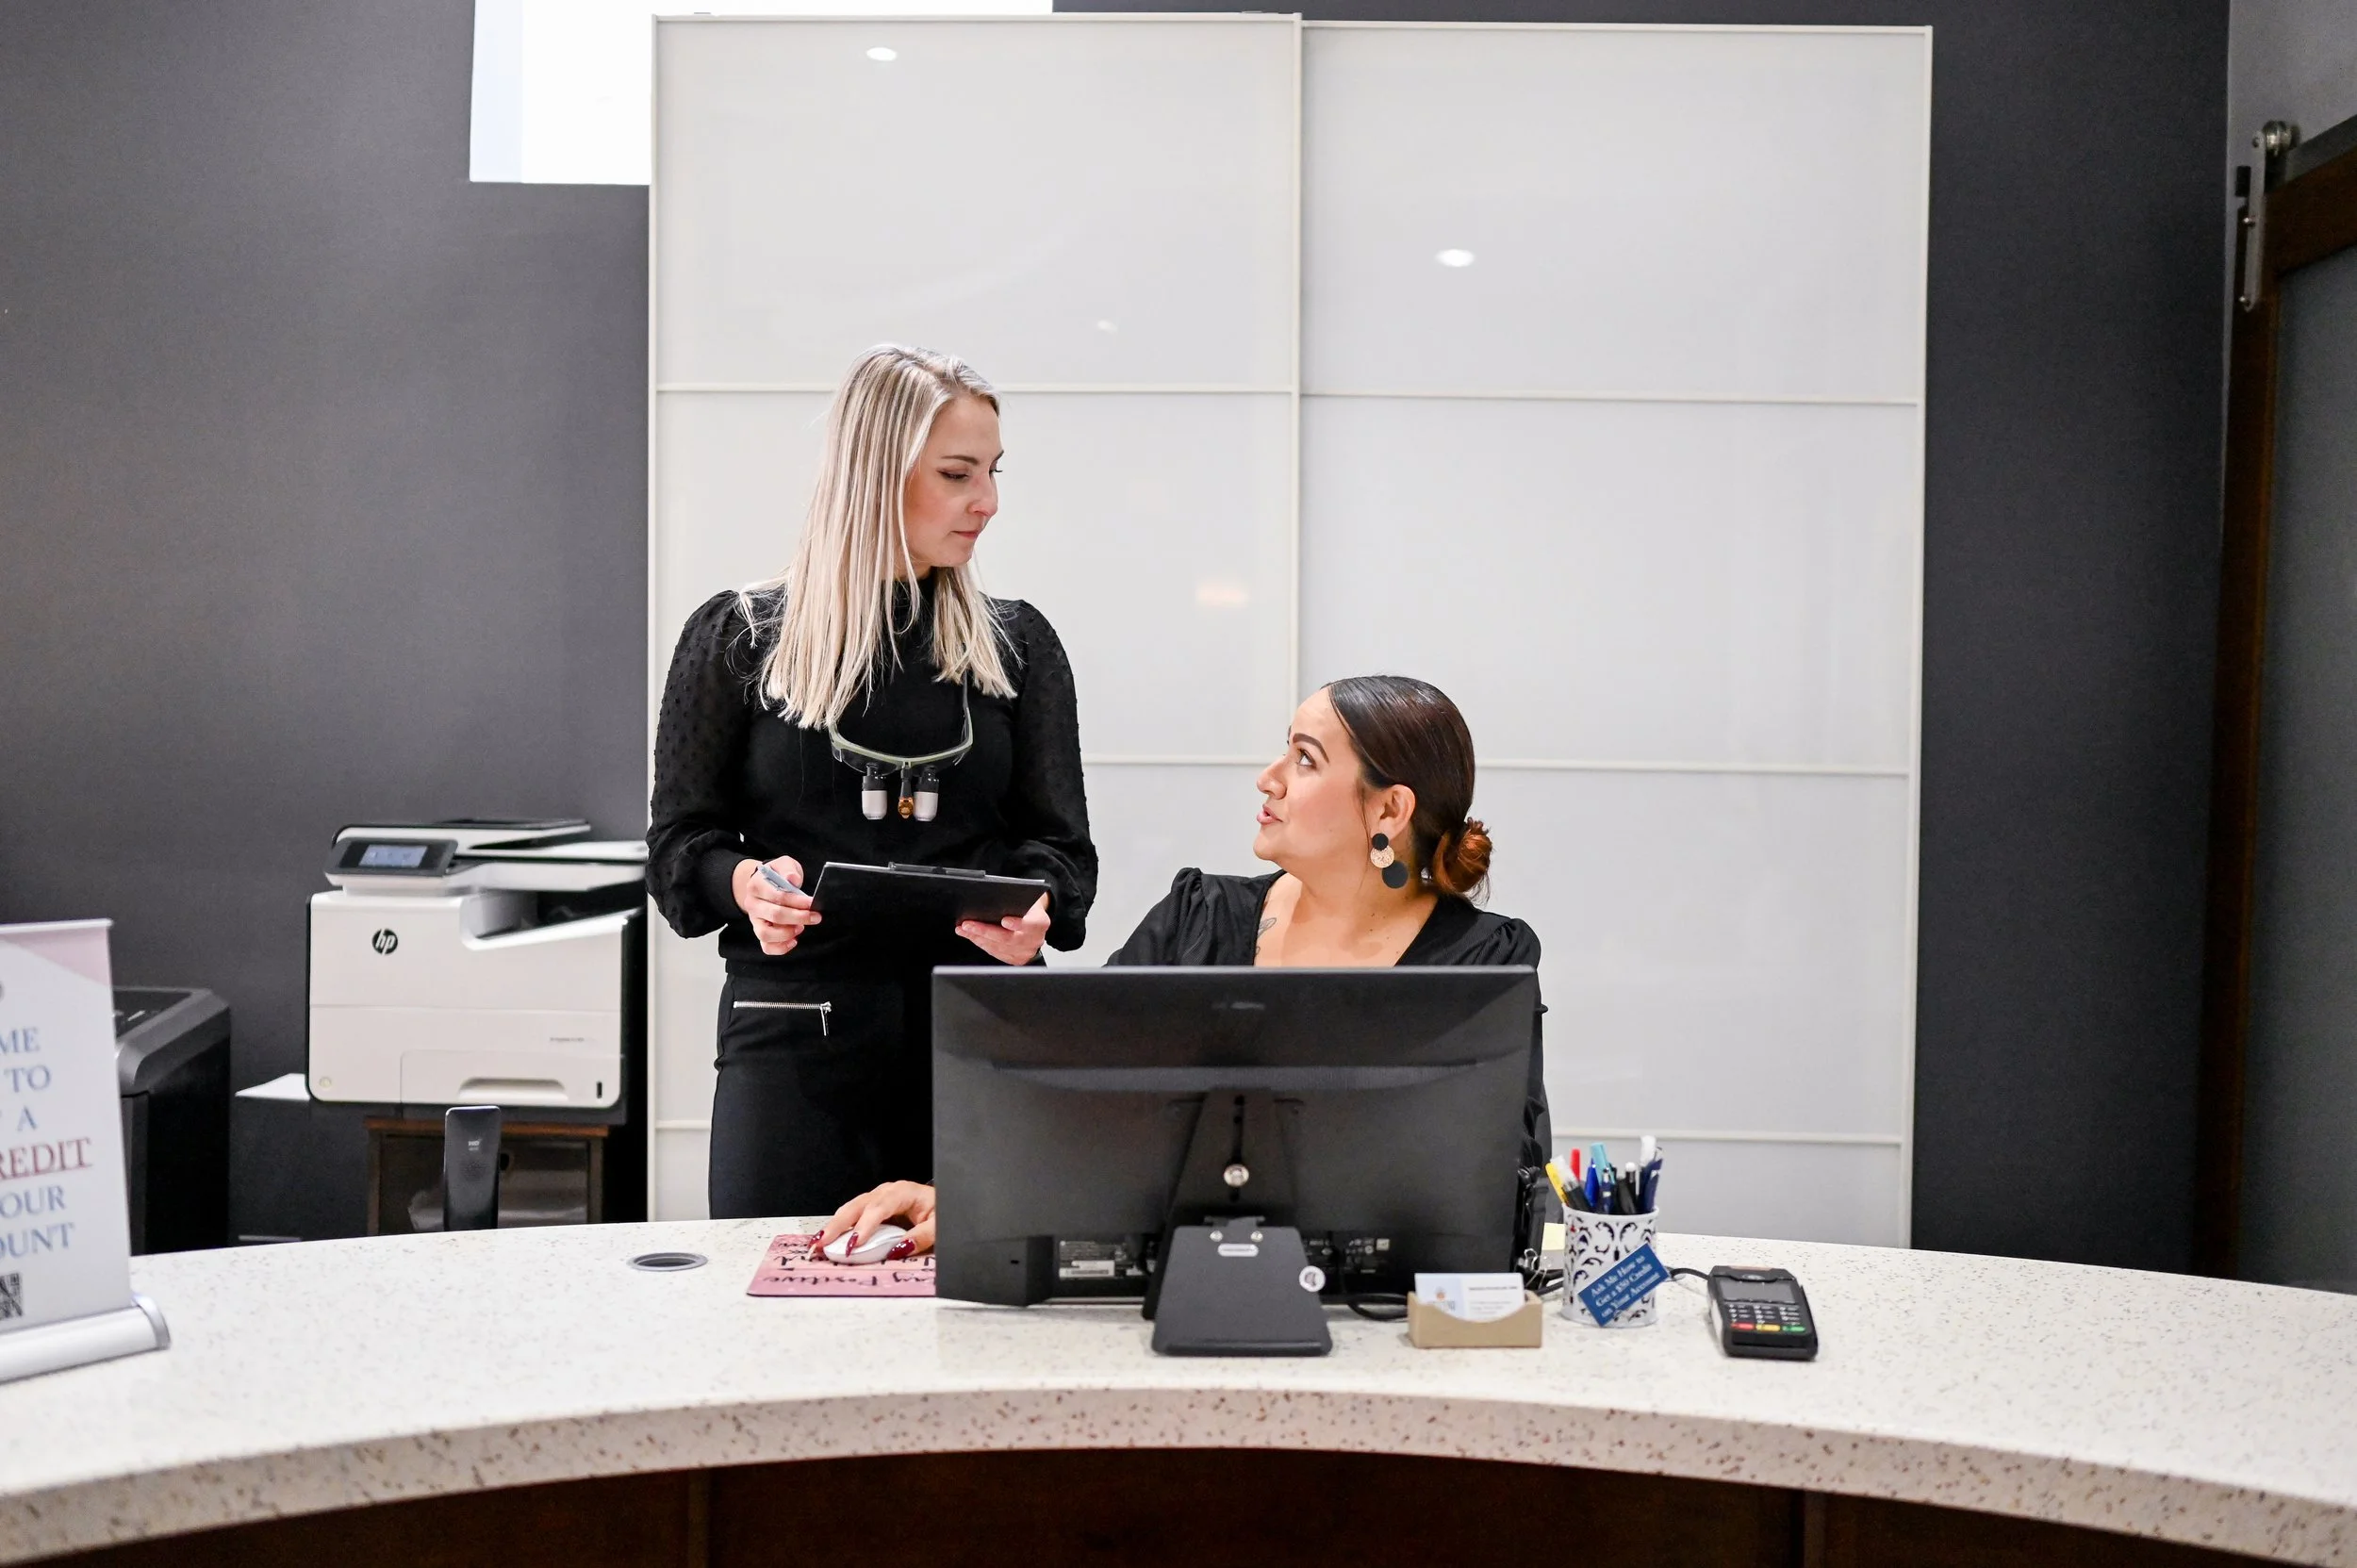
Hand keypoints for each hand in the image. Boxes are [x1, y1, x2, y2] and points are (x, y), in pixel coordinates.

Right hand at [731, 856, 818, 956]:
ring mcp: (754, 920)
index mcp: (756, 885)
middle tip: (815, 917)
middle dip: (799, 917)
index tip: (812, 903)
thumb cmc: (777, 875)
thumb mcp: (783, 864)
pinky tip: (794, 940)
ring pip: (765, 934)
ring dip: (787, 933)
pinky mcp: (760, 932)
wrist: (764, 884)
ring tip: (801, 927)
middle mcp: (752, 904)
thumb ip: (788, 869)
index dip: (797, 902)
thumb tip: (793, 879)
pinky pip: (766, 946)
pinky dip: (781, 947)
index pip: (777, 896)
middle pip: (774, 915)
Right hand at [813, 1181, 936, 1258]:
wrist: (943, 1203)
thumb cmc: (940, 1212)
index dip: (865, 1225)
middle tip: (823, 1243)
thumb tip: (898, 1249)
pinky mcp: (871, 1208)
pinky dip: (839, 1228)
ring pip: (851, 1209)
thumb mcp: (938, 1225)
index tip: (854, 1244)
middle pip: (858, 1206)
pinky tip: (828, 1239)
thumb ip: (921, 1237)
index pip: (880, 1207)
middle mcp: (886, 1192)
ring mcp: (876, 1198)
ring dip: (834, 1226)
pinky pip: (853, 1216)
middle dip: (838, 1225)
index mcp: (903, 1192)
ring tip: (818, 1243)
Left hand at [957, 893, 1049, 965]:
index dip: (1017, 923)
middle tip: (968, 925)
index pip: (1030, 924)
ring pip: (998, 947)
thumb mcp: (1026, 900)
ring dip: (978, 938)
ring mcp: (1024, 952)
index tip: (1004, 921)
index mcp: (1040, 923)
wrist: (1035, 923)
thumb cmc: (1028, 908)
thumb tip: (990, 899)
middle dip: (985, 931)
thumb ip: (1014, 901)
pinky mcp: (1015, 959)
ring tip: (964, 929)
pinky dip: (981, 943)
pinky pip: (995, 953)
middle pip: (1007, 938)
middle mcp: (1034, 940)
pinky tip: (971, 936)